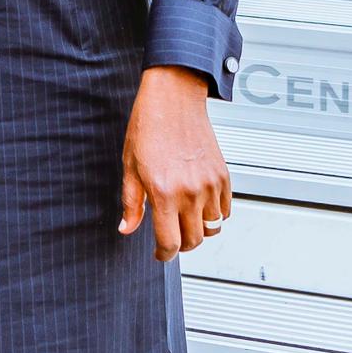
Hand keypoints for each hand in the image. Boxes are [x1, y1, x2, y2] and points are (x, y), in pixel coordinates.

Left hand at [118, 66, 230, 259]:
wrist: (174, 98)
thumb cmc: (148, 126)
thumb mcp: (130, 166)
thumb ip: (131, 202)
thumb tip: (127, 228)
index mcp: (164, 192)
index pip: (170, 242)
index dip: (163, 254)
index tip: (159, 254)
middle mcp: (191, 192)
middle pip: (194, 240)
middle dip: (181, 244)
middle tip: (170, 237)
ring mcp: (210, 185)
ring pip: (212, 228)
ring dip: (198, 230)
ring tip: (184, 219)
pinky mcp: (224, 176)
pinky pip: (225, 211)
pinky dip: (214, 215)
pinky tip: (199, 205)